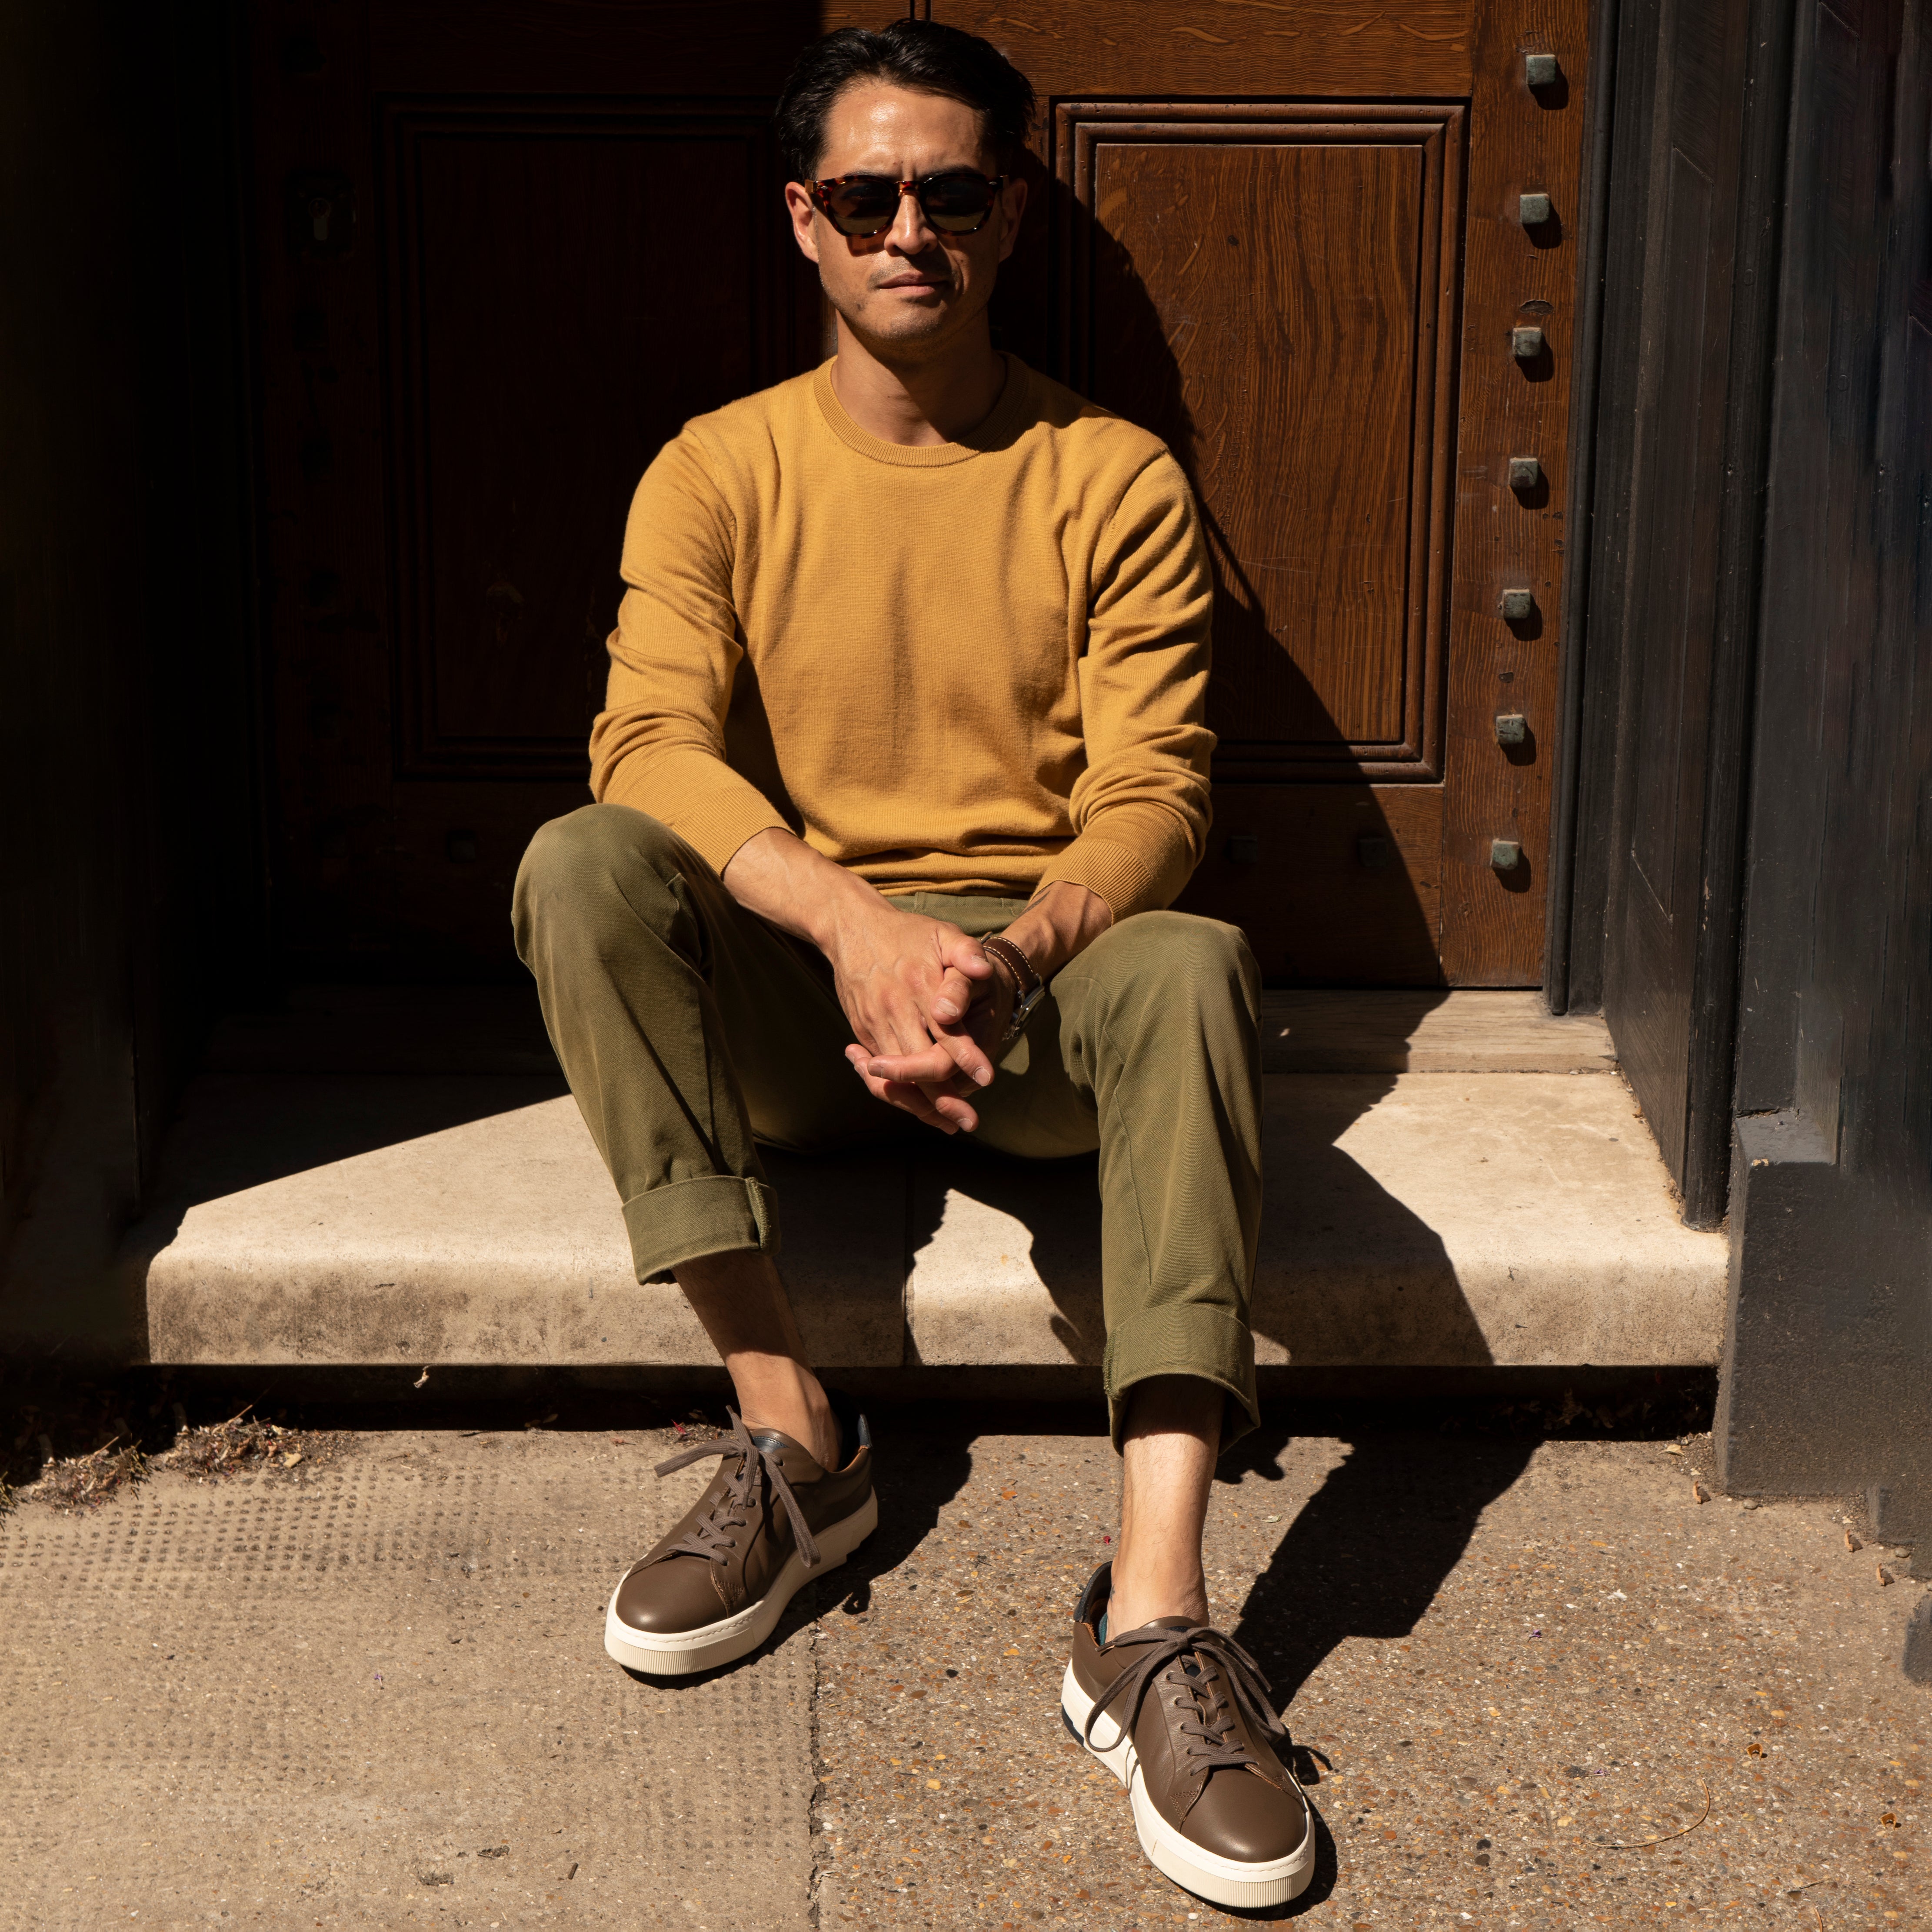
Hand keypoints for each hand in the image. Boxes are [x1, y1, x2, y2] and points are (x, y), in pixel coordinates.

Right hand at [829, 896, 1000, 1132]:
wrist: (851, 928)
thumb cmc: (906, 933)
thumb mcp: (942, 933)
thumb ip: (966, 952)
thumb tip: (984, 969)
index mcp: (920, 987)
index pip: (945, 1032)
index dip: (966, 1058)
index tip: (986, 1078)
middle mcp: (896, 1010)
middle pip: (919, 1066)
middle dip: (944, 1098)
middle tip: (969, 1122)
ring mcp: (875, 1023)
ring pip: (896, 1076)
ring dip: (921, 1104)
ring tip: (948, 1123)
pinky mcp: (862, 1031)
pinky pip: (879, 1071)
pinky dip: (897, 1091)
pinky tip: (918, 1106)